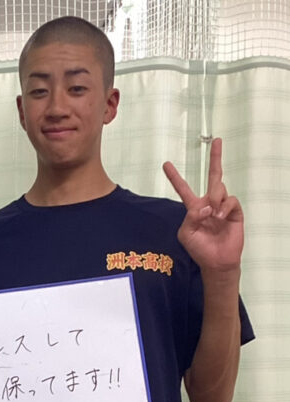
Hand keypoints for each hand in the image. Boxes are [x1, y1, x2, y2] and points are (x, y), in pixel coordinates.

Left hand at [163, 138, 242, 274]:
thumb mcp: (186, 233)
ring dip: (214, 200)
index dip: (175, 177)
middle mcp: (209, 203)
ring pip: (219, 188)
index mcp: (194, 207)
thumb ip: (190, 217)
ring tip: (213, 216)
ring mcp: (223, 206)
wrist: (216, 261)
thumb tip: (205, 206)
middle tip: (216, 140)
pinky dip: (224, 207)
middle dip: (216, 157)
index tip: (166, 164)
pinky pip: (230, 200)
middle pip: (214, 175)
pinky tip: (219, 218)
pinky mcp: (235, 211)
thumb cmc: (199, 249)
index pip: (184, 188)